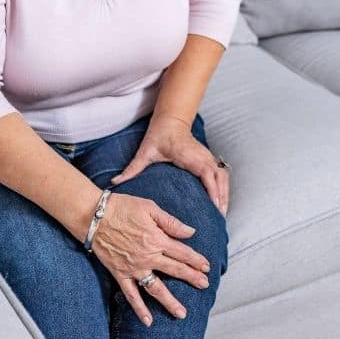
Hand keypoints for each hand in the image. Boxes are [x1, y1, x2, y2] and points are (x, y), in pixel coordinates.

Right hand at [90, 192, 211, 325]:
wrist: (94, 216)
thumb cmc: (122, 207)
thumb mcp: (150, 207)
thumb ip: (171, 222)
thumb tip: (190, 232)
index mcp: (157, 239)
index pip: (182, 252)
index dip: (196, 260)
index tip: (207, 266)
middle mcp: (148, 256)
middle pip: (175, 270)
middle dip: (191, 278)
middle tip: (204, 285)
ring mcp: (134, 267)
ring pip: (156, 288)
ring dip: (170, 301)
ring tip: (182, 313)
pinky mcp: (120, 274)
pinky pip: (131, 294)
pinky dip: (139, 308)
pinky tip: (148, 320)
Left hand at [110, 114, 229, 216]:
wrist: (170, 121)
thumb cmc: (159, 135)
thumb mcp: (145, 152)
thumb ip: (132, 168)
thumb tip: (115, 182)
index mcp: (190, 156)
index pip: (207, 173)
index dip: (213, 190)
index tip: (215, 206)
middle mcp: (202, 156)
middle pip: (220, 178)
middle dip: (222, 197)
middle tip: (220, 218)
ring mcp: (207, 157)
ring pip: (223, 177)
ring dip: (225, 194)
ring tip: (222, 214)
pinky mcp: (208, 159)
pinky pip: (221, 175)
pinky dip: (223, 188)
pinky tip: (221, 202)